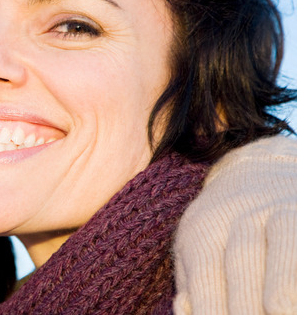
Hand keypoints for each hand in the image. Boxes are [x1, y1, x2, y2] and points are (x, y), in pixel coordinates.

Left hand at [173, 135, 296, 314]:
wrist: (260, 169)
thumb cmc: (223, 227)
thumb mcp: (198, 246)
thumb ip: (194, 282)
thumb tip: (186, 311)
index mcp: (205, 228)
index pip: (206, 270)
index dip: (211, 305)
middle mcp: (241, 216)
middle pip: (242, 257)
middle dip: (246, 301)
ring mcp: (278, 210)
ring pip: (282, 241)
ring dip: (284, 280)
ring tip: (281, 310)